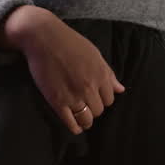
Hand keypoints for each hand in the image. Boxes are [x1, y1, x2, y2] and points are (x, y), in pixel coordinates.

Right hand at [0, 6, 124, 134]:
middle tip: (85, 104)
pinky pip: (71, 122)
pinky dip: (75, 127)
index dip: (102, 99)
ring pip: (87, 119)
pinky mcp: (57, 101)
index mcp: (101, 75)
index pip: (110, 99)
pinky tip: (75, 127)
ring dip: (85, 120)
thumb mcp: (95, 54)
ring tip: (80, 116)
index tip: (95, 97)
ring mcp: (74, 96)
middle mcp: (90, 88)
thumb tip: (121, 89)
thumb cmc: (69, 42)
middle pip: (98, 110)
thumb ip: (108, 73)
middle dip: (93, 108)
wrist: (43, 37)